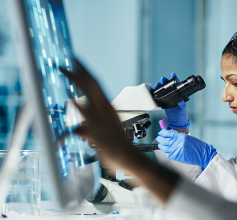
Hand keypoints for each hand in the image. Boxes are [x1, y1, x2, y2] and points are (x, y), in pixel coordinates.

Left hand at [59, 59, 178, 204]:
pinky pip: (87, 115)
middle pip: (92, 84)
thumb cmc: (118, 147)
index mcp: (108, 108)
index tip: (77, 63)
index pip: (96, 85)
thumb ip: (87, 129)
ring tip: (65, 69)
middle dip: (80, 70)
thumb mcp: (101, 134)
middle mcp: (105, 109)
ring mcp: (102, 117)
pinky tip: (70, 99)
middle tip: (70, 59)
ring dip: (76, 80)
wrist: (128, 157)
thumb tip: (77, 130)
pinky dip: (78, 106)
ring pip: (89, 93)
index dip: (86, 73)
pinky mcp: (98, 128)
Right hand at [154, 72, 189, 129]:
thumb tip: (181, 100)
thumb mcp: (183, 108)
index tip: (173, 74)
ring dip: (161, 86)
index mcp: (180, 96)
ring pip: (164, 91)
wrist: (177, 122)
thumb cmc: (182, 115)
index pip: (178, 86)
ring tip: (158, 84)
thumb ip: (182, 104)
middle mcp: (174, 96)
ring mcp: (169, 99)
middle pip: (170, 87)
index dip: (176, 79)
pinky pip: (160, 97)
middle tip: (163, 78)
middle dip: (166, 81)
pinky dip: (157, 93)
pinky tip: (155, 91)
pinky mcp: (164, 103)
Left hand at [156, 129, 216, 168]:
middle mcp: (177, 143)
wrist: (202, 154)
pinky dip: (164, 151)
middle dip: (160, 138)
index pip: (167, 133)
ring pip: (163, 147)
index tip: (161, 132)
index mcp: (180, 136)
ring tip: (160, 144)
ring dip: (161, 145)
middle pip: (163, 140)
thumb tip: (169, 134)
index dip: (162, 132)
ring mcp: (176, 150)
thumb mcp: (187, 137)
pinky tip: (164, 150)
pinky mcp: (176, 157)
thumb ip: (177, 136)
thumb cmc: (196, 145)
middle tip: (159, 137)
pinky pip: (166, 154)